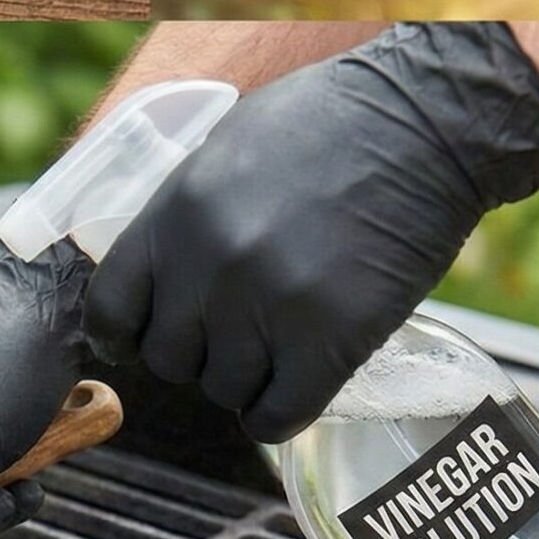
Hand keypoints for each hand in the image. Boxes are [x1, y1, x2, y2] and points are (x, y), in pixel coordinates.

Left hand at [83, 22, 538, 441]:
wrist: (427, 124)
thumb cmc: (334, 122)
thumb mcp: (228, 149)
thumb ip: (186, 215)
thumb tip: (162, 271)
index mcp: (176, 214)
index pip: (111, 309)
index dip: (127, 335)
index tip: (146, 341)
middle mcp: (211, 266)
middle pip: (169, 361)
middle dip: (200, 354)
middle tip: (241, 333)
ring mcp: (269, 307)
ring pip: (226, 392)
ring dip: (250, 381)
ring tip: (282, 349)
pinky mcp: (329, 340)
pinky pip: (279, 415)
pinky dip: (284, 413)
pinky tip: (301, 386)